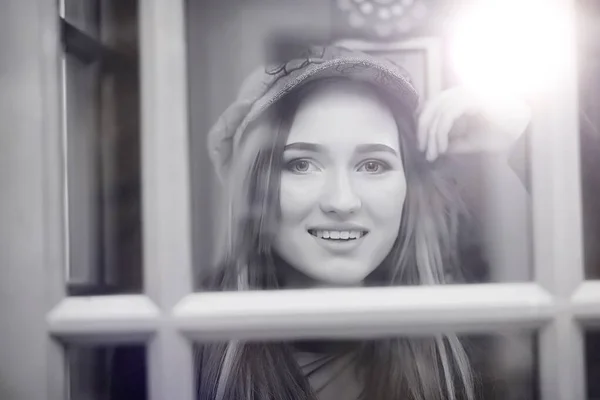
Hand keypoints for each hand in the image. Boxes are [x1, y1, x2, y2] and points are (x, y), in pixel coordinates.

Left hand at [417, 86, 531, 160]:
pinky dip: (441, 132)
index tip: (422, 146)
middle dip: (423, 131)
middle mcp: (459, 92)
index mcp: (457, 97)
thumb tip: (437, 149)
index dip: (423, 126)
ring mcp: (466, 93)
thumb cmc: (500, 132)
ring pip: (438, 113)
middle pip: (430, 108)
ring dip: (433, 136)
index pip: (431, 108)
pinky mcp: (472, 99)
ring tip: (434, 153)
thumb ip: (454, 143)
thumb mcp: (471, 141)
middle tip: (423, 151)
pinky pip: (448, 115)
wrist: (523, 127)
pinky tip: (443, 147)